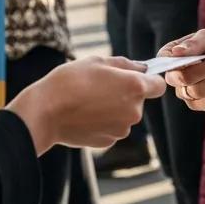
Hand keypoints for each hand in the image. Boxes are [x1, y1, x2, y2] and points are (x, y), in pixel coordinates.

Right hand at [8, 56, 165, 154]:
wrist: (46, 111)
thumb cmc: (71, 81)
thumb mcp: (98, 61)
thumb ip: (125, 64)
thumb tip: (141, 68)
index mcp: (134, 87)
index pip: (158, 85)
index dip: (150, 80)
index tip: (138, 77)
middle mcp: (133, 111)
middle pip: (140, 100)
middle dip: (127, 93)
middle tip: (102, 85)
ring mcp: (121, 129)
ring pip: (125, 115)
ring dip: (115, 108)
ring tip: (90, 100)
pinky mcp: (108, 141)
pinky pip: (113, 127)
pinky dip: (104, 121)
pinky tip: (85, 114)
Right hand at [158, 29, 204, 113]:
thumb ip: (195, 43)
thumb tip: (176, 52)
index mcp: (171, 54)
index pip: (164, 60)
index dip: (178, 61)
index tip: (199, 57)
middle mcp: (174, 74)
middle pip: (182, 78)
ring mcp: (184, 91)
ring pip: (197, 91)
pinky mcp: (198, 104)